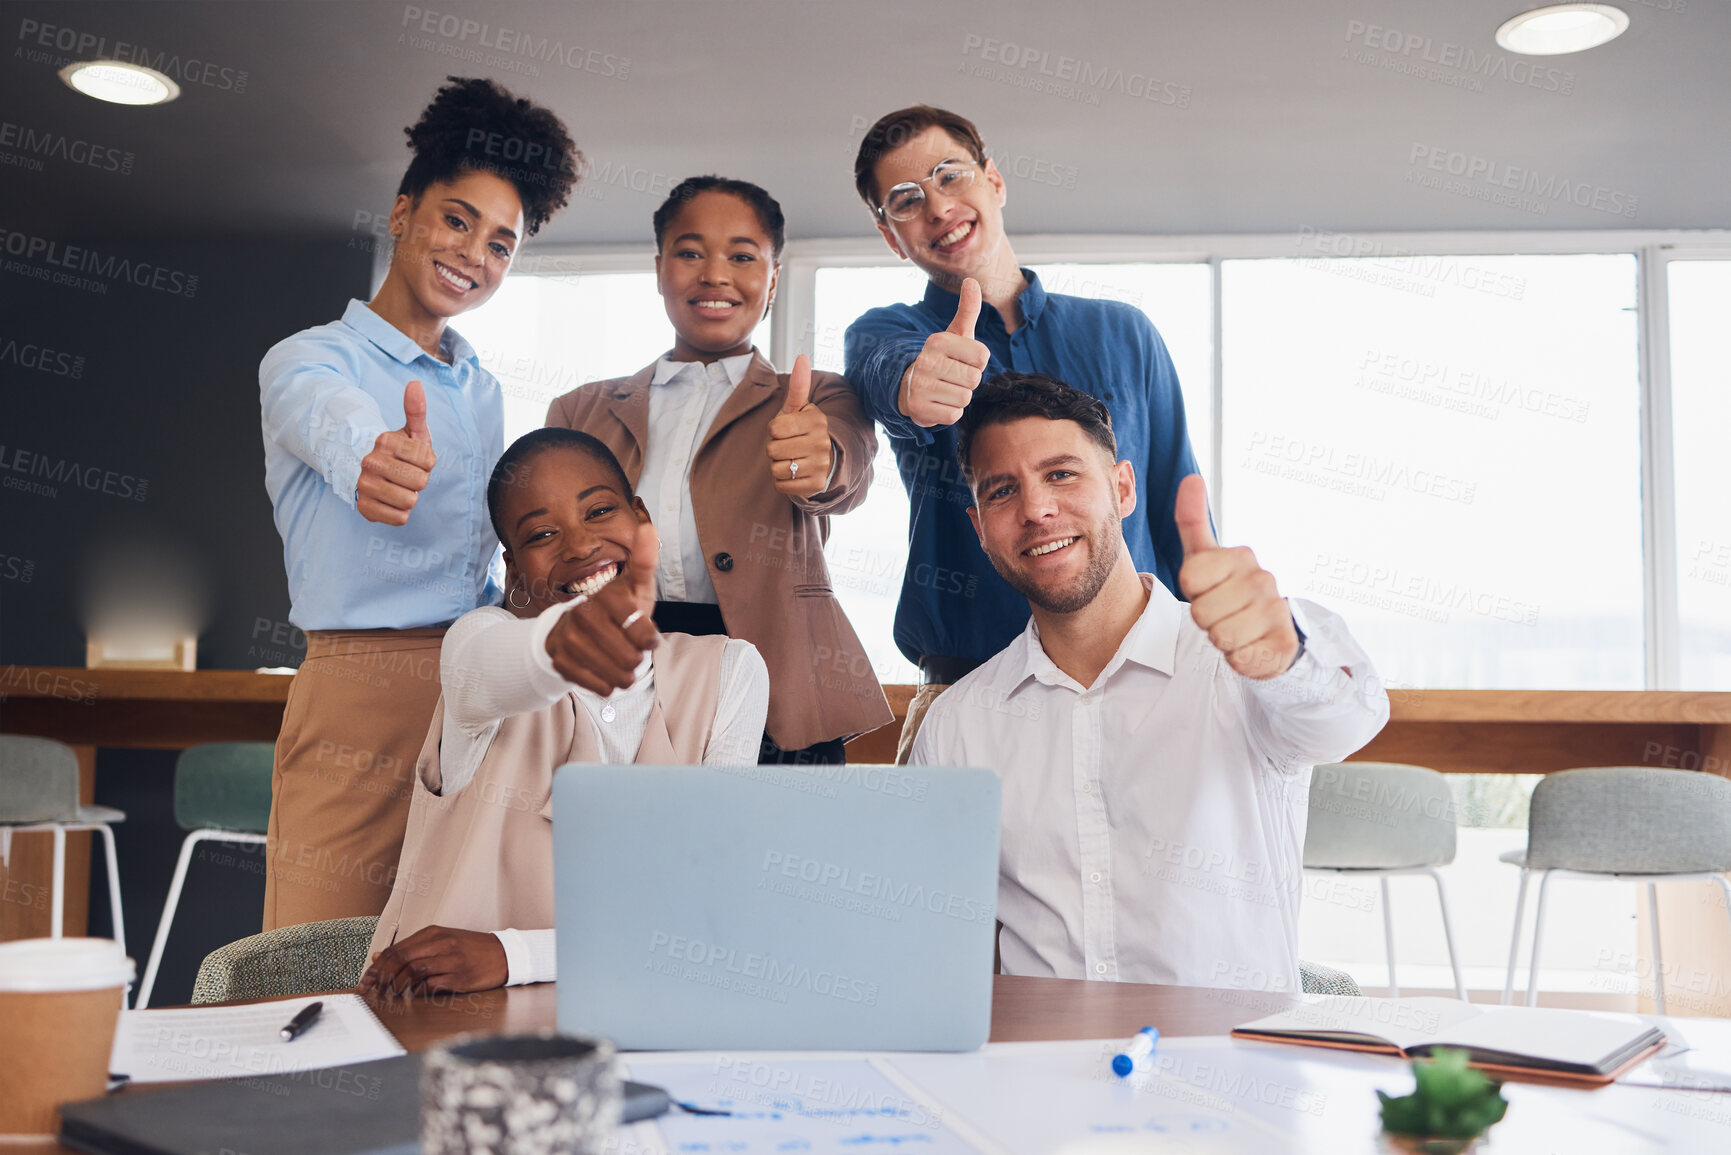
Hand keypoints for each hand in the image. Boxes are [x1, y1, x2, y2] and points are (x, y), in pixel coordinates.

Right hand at [357, 380, 436, 525]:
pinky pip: (400, 518)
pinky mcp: (364, 509)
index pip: (428, 461)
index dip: (426, 462)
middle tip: (405, 474)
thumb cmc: (397, 451)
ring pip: (410, 501)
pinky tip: (391, 500)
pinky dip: (400, 512)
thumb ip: (416, 410)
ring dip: (410, 496)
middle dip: (418, 479)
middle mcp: (371, 463)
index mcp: (384, 442)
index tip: (413, 459)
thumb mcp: (410, 430)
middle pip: (420, 482)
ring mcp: (365, 486)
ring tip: (398, 486)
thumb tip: (415, 384)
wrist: (366, 470)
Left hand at [358, 925, 507, 995]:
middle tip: (373, 992)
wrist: (504, 954)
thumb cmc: (469, 949)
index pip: (396, 949)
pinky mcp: (460, 978)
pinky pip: (431, 986)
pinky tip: (414, 995)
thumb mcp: (441, 942)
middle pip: (401, 959)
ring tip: (392, 995)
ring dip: (398, 986)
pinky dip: (418, 992)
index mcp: (433, 933)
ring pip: (413, 972)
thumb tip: (378, 957)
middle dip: (381, 978)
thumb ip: (410, 949)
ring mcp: (452, 960)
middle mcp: (441, 943)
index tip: (365, 983)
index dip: (376, 968)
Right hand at [543, 519, 661, 694]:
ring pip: (616, 676)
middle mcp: (582, 614)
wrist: (577, 630)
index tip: (649, 638)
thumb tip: (648, 527)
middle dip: (637, 658)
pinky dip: (607, 683)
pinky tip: (603, 669)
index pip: (641, 631)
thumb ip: (644, 561)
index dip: (649, 639)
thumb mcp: (635, 586)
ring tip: (620, 662)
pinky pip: (600, 687)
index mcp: (605, 595)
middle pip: (630, 658)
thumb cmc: (618, 608)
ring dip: (625, 674)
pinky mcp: (560, 661)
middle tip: (631, 650)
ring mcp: (568, 639)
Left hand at [766, 355, 832, 497]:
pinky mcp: (816, 485)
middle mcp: (822, 443)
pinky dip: (783, 482)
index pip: (774, 429)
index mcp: (817, 421)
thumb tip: (802, 356)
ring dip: (778, 466)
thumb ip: (798, 385)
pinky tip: (795, 474)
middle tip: (789, 447)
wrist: (825, 460)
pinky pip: (781, 485)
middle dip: (775, 449)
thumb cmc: (803, 430)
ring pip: (776, 469)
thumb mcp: (799, 409)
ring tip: (792, 460)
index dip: (774, 431)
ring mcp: (821, 465)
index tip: (787, 431)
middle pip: (773, 450)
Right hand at [896, 277, 990, 427]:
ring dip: (960, 397)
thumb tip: (972, 280)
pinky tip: (938, 402)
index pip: (982, 357)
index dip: (977, 362)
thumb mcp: (956, 333)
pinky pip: (954, 415)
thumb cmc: (943, 358)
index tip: (962, 360)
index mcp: (938, 340)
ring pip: (965, 398)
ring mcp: (920, 386)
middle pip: (974, 379)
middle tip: (952, 376)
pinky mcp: (919, 409)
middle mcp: (926, 361)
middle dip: (968, 381)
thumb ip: (968, 309)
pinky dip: (950, 411)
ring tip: (945, 389)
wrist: (910, 385)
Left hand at [1174, 474, 1298, 678]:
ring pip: (1221, 637)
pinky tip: (1251, 647)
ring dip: (1221, 640)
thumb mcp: (1205, 557)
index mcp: (1241, 556)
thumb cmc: (1228, 591)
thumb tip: (1190, 478)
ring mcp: (1277, 611)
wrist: (1268, 630)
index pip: (1189, 576)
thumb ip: (1193, 520)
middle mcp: (1264, 579)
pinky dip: (1240, 659)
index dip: (1192, 590)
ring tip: (1235, 629)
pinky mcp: (1285, 645)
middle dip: (1205, 619)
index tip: (1207, 588)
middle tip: (1221, 614)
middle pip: (1201, 612)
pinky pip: (1242, 660)